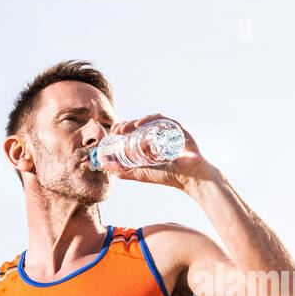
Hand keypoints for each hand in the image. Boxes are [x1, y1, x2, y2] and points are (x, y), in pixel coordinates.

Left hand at [103, 113, 219, 190]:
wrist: (190, 176)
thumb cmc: (168, 176)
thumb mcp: (140, 174)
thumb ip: (123, 171)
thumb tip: (104, 166)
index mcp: (150, 143)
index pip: (134, 132)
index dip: (123, 129)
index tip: (114, 131)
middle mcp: (158, 135)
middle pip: (139, 125)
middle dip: (126, 125)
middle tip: (117, 129)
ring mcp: (168, 130)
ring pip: (148, 121)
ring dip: (134, 122)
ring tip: (125, 128)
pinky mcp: (176, 127)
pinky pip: (161, 119)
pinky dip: (149, 120)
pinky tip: (139, 125)